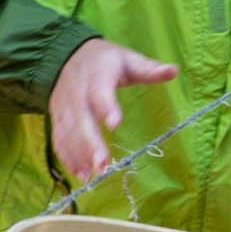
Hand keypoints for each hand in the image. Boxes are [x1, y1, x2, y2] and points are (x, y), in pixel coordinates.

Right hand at [49, 38, 177, 182]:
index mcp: (97, 74)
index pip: (100, 91)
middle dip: (89, 142)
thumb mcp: (127, 59)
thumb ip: (149, 69)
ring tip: (93, 175)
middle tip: (102, 163)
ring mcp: (64, 107)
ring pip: (68, 132)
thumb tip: (173, 70)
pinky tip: (81, 175)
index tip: (115, 123)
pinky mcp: (57, 118)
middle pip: (81, 118)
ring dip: (79, 154)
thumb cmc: (104, 61)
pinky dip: (67, 158)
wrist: (66, 56)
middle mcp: (77, 92)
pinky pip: (59, 139)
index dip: (106, 106)